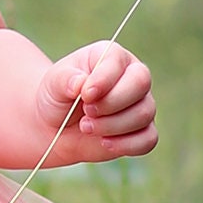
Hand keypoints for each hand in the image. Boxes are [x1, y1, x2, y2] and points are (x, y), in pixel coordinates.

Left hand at [35, 43, 156, 164]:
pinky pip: (148, 139)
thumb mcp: (54, 83)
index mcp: (112, 57)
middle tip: (86, 112)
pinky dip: (126, 145)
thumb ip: (66, 79)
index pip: (119, 63)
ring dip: (112, 125)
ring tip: (85, 127)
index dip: (104, 80)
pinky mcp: (142, 131)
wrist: (55, 127)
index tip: (84, 95)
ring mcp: (141, 104)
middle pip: (140, 84)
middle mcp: (132, 76)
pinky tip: (104, 143)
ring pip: (143, 114)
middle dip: (111, 103)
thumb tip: (81, 84)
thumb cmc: (57, 97)